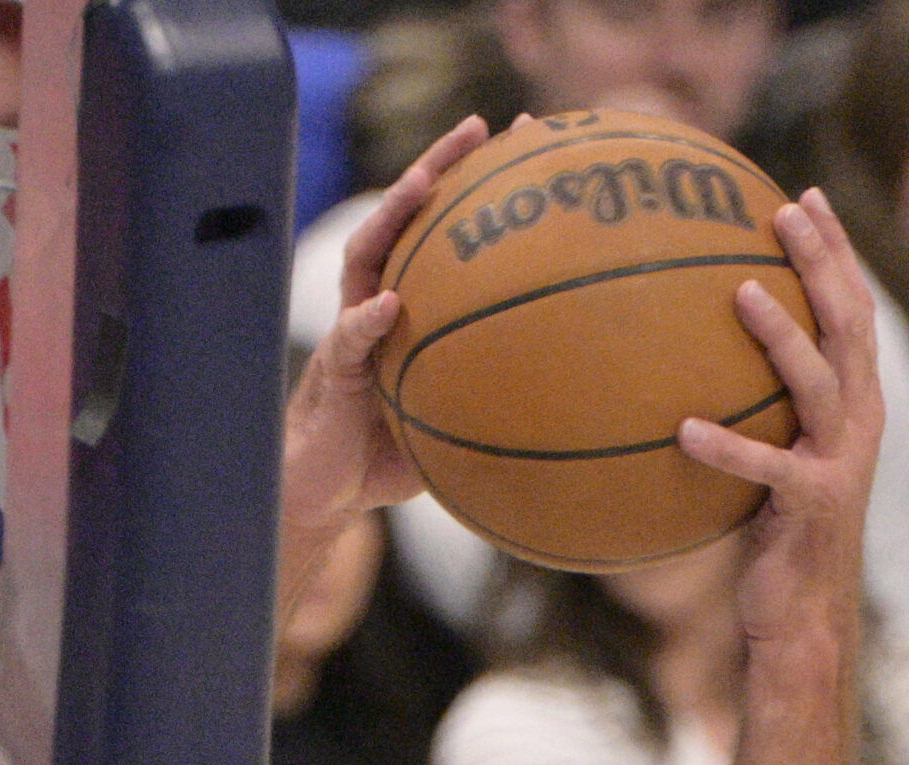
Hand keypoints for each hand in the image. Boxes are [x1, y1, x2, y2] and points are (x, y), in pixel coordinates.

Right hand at [282, 116, 491, 536]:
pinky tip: (386, 305)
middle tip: (477, 128)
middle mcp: (378, 302)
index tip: (525, 140)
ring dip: (391, 214)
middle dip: (437, 167)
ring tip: (420, 182)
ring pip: (365, 254)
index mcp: (410, 305)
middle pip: (403, 218)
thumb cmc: (392, 455)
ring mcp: (351, 330)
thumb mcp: (456, 417)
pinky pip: (348, 340)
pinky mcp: (332, 370)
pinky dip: (365, 321)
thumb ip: (497, 394)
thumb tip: (578, 393)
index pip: (440, 230)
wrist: (329, 492)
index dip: (478, 184)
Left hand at [676, 189, 882, 654]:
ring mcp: (840, 461)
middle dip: (822, 262)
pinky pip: (765, 468)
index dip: (835, 253)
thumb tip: (677, 383)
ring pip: (819, 380)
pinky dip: (726, 448)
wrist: (802, 615)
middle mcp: (859, 422)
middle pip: (848, 323)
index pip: (853, 311)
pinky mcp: (811, 504)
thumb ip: (748, 419)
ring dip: (782, 333)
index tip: (803, 201)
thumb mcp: (764, 468)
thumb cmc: (774, 541)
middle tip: (784, 212)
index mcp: (855, 405)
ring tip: (740, 291)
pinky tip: (684, 429)